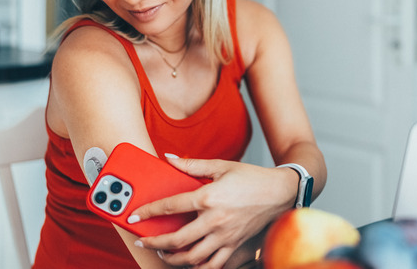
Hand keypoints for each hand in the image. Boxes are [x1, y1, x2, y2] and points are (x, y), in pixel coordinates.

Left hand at [129, 156, 296, 267]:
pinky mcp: (235, 245)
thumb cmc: (252, 178)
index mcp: (209, 197)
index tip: (135, 216)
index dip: (148, 212)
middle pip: (177, 239)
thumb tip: (169, 159)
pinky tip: (189, 262)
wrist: (281, 192)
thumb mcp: (222, 166)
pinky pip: (213, 264)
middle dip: (155, 242)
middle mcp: (215, 220)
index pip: (171, 207)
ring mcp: (226, 236)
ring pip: (192, 257)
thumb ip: (193, 164)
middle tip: (143, 242)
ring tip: (163, 252)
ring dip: (172, 258)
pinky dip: (198, 267)